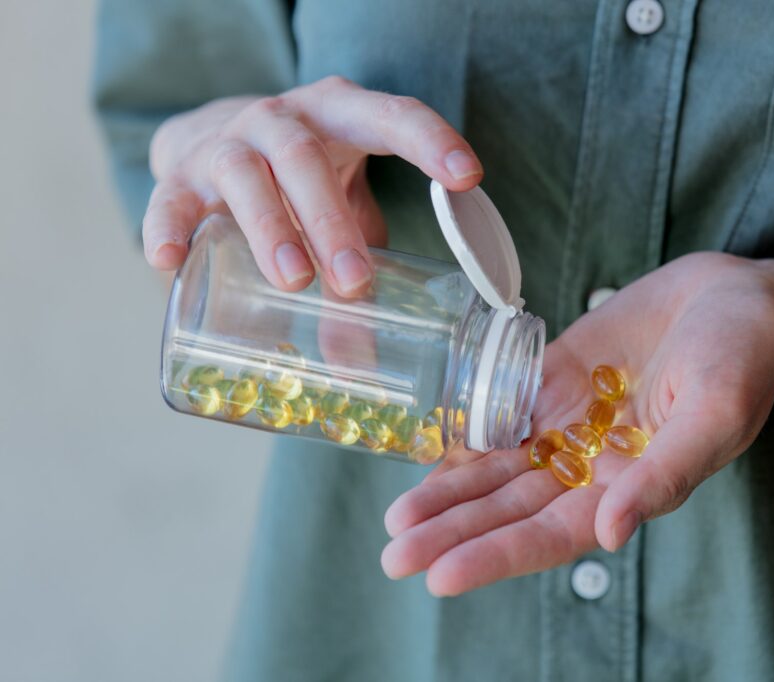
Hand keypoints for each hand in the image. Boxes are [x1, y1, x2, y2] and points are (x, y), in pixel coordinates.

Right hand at [143, 76, 483, 296]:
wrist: (213, 137)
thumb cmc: (303, 180)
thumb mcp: (343, 205)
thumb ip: (361, 265)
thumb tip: (364, 363)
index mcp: (340, 117)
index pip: (391, 116)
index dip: (430, 141)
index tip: (466, 176)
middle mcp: (282, 120)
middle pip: (306, 158)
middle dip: (332, 221)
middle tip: (355, 281)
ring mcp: (226, 144)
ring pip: (246, 174)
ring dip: (270, 227)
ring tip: (293, 280)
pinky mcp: (178, 176)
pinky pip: (167, 200)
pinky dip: (166, 228)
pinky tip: (168, 260)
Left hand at [381, 253, 773, 594]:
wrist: (740, 297)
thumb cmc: (744, 358)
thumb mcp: (714, 415)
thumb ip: (665, 475)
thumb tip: (611, 534)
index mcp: (628, 486)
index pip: (551, 534)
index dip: (496, 556)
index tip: (438, 577)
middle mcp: (591, 463)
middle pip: (510, 508)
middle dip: (454, 531)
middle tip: (394, 554)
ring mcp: (569, 421)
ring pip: (498, 467)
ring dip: (448, 492)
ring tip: (396, 519)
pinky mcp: (553, 377)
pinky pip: (500, 410)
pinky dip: (464, 433)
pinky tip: (425, 451)